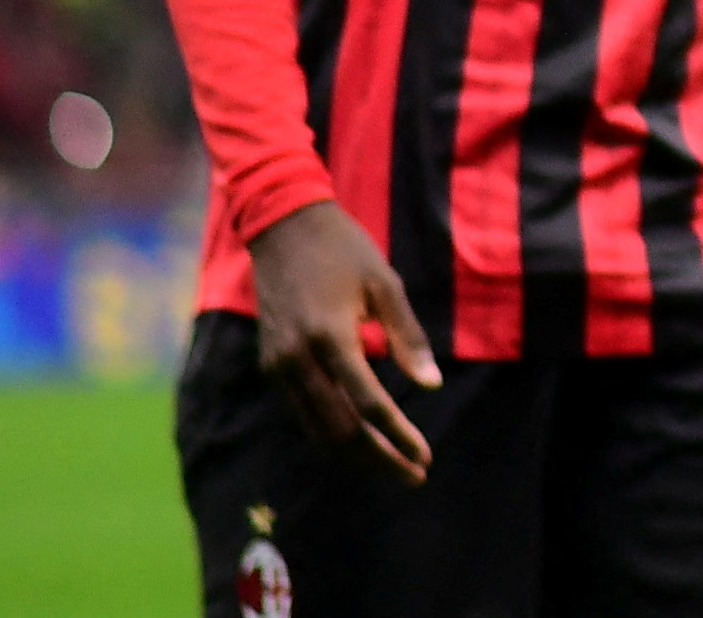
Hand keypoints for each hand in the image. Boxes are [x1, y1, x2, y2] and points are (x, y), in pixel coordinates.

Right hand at [249, 200, 440, 482]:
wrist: (283, 226)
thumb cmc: (345, 250)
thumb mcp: (386, 284)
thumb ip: (408, 337)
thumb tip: (431, 384)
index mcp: (330, 336)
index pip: (368, 403)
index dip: (397, 435)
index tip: (424, 457)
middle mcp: (298, 359)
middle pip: (338, 429)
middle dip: (377, 458)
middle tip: (413, 475)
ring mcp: (279, 366)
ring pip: (317, 428)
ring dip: (354, 453)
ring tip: (392, 464)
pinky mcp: (271, 365)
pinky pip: (303, 411)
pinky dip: (331, 431)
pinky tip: (360, 438)